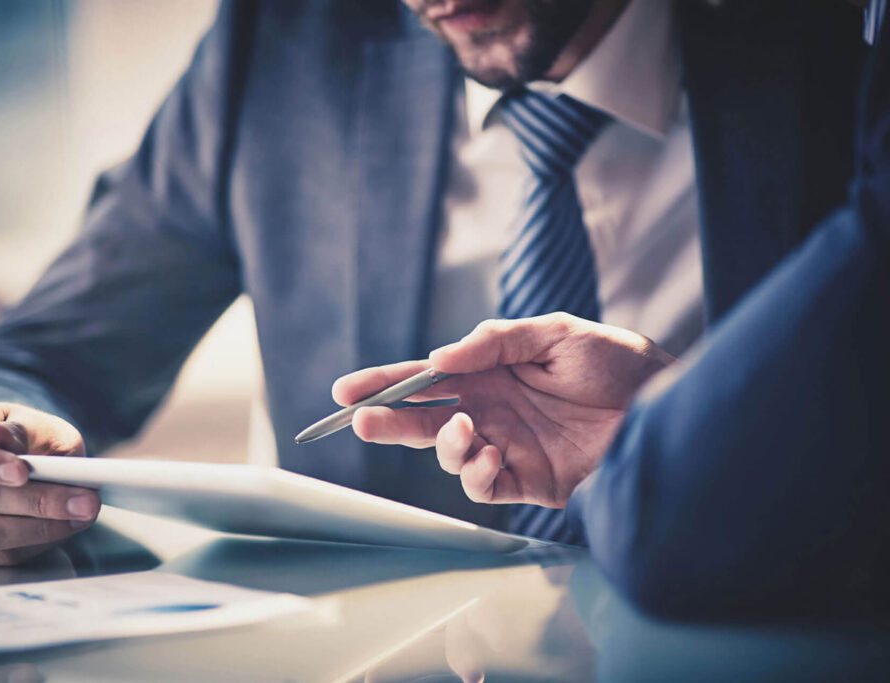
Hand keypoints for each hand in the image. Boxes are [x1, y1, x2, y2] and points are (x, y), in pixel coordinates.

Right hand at [0, 402, 99, 565]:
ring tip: (85, 513)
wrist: (26, 457)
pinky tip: (69, 526)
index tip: (22, 471)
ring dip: (42, 527)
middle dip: (36, 501)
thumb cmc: (26, 434)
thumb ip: (17, 430)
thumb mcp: (31, 421)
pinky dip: (39, 542)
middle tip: (86, 499)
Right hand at [332, 313, 674, 507]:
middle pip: (423, 419)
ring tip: (466, 429)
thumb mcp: (555, 333)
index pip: (426, 378)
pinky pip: (484, 486)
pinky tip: (490, 455)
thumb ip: (496, 341)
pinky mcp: (529, 481)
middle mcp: (491, 409)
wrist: (667, 404)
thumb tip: (440, 359)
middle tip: (361, 421)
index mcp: (490, 372)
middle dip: (388, 421)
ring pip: (448, 455)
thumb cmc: (616, 361)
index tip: (347, 390)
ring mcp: (507, 445)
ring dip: (442, 445)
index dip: (386, 383)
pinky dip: (476, 474)